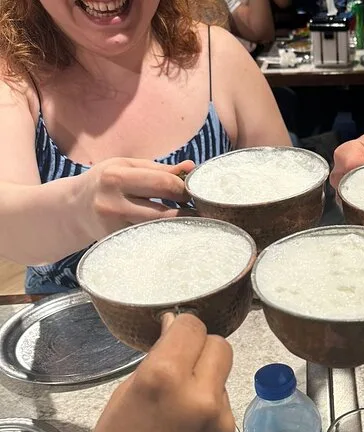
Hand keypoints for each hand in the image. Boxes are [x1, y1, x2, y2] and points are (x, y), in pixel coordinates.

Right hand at [76, 158, 194, 240]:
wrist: (72, 209)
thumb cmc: (105, 182)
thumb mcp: (127, 167)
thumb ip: (160, 169)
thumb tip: (192, 167)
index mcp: (116, 177)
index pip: (165, 184)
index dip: (187, 189)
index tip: (197, 192)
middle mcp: (112, 203)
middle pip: (165, 211)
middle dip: (187, 211)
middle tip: (200, 210)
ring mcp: (113, 228)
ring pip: (158, 229)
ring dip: (179, 226)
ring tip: (192, 221)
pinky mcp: (115, 243)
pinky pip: (148, 239)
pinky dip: (164, 235)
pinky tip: (172, 232)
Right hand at [88, 313, 236, 431]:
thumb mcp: (125, 395)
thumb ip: (157, 358)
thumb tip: (176, 325)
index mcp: (165, 378)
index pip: (192, 326)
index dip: (182, 327)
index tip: (173, 335)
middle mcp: (201, 395)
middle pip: (219, 344)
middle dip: (201, 348)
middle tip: (181, 364)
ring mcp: (222, 419)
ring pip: (224, 375)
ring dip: (207, 379)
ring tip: (180, 403)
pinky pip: (225, 404)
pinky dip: (211, 406)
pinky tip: (189, 424)